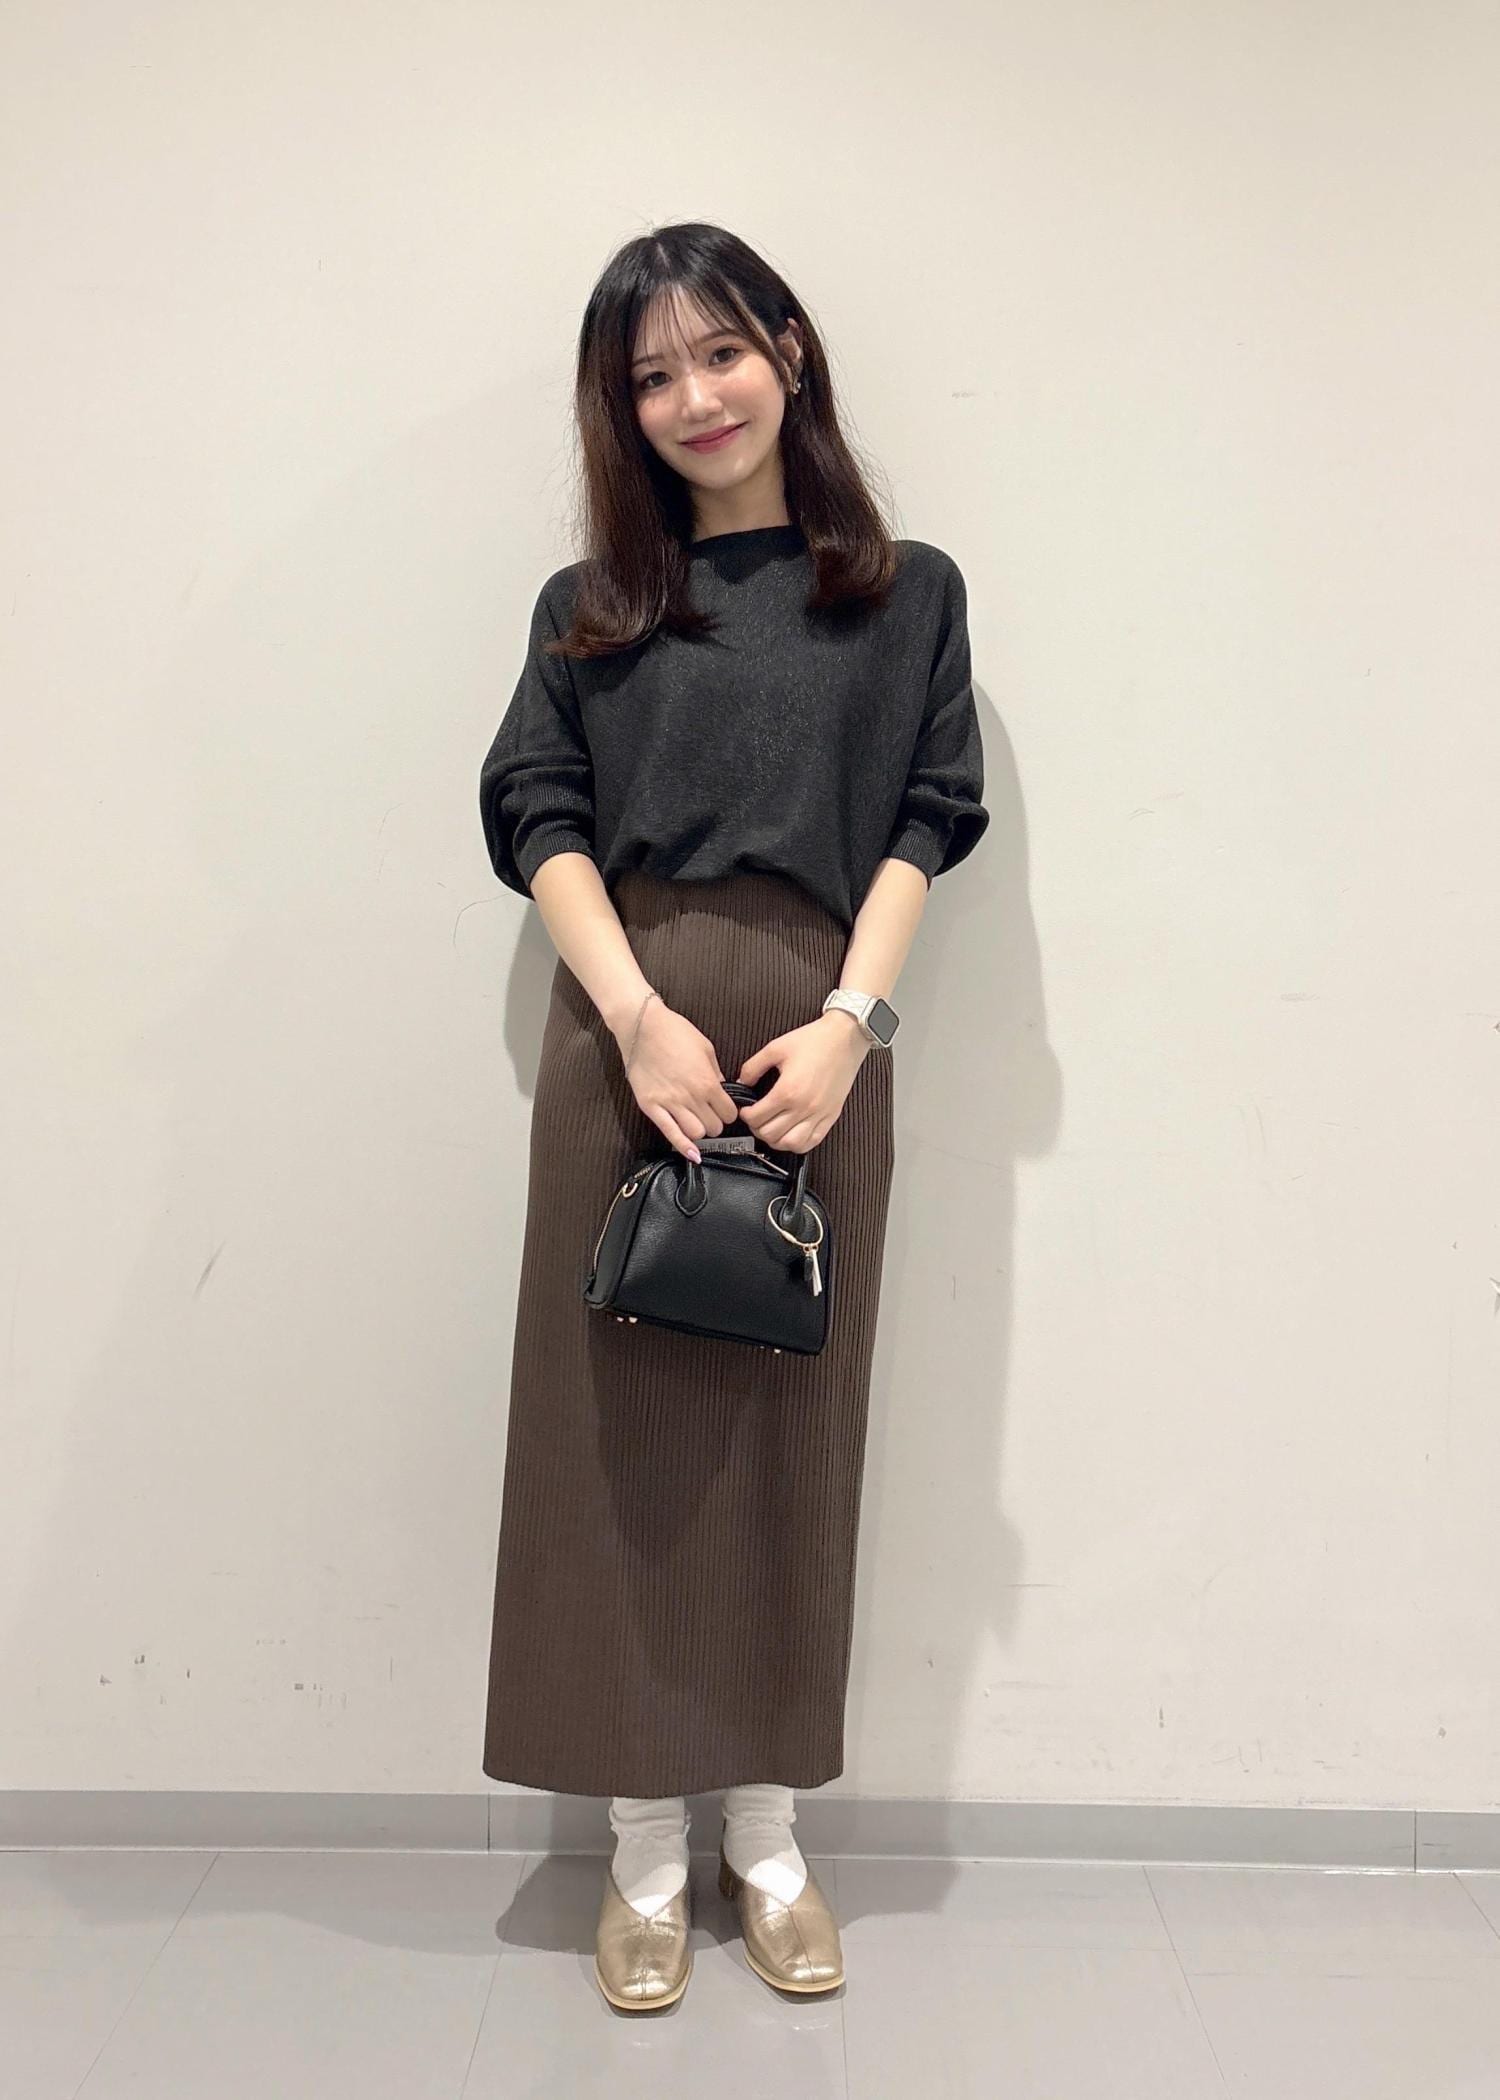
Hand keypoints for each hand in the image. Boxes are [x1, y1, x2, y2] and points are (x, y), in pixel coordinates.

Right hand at [613, 994, 740, 1163]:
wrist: (643, 1026)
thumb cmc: (675, 1031)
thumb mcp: (706, 1048)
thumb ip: (715, 1073)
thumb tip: (720, 1089)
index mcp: (707, 1082)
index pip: (728, 1113)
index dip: (728, 1112)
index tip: (724, 1109)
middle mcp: (690, 1097)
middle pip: (714, 1128)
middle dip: (715, 1122)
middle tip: (710, 1114)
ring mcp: (669, 1103)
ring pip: (695, 1134)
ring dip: (699, 1131)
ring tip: (696, 1121)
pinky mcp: (651, 1106)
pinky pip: (669, 1133)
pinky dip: (682, 1147)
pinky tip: (691, 1155)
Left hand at [735, 1014, 870, 1153]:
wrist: (844, 1038)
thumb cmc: (816, 1041)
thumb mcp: (776, 1048)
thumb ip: (753, 1067)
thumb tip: (742, 1081)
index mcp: (788, 1090)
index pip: (757, 1117)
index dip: (745, 1115)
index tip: (746, 1109)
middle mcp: (804, 1106)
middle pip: (770, 1134)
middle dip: (757, 1128)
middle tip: (755, 1118)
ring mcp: (819, 1114)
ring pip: (790, 1144)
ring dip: (776, 1140)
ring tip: (772, 1128)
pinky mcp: (831, 1116)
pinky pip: (813, 1141)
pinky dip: (798, 1143)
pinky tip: (791, 1134)